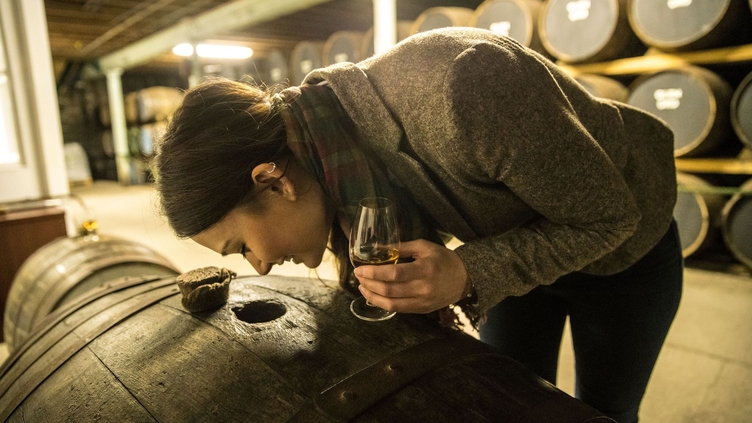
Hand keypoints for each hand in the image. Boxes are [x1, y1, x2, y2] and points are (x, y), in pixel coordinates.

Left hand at [353, 239, 468, 313]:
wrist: (464, 278)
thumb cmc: (443, 259)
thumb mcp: (424, 247)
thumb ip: (401, 248)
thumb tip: (377, 247)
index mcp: (424, 269)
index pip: (393, 274)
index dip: (373, 272)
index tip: (360, 269)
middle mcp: (423, 288)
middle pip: (388, 290)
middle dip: (368, 283)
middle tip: (358, 276)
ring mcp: (423, 302)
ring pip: (391, 304)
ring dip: (372, 296)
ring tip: (362, 287)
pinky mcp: (422, 310)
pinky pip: (398, 309)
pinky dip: (383, 303)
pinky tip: (374, 296)